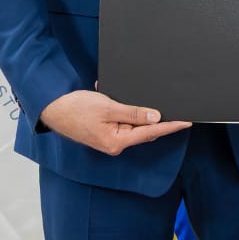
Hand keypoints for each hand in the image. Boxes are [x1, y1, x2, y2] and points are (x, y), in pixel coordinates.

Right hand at [39, 89, 191, 155]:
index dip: (170, 126)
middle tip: (169, 103)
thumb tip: (156, 117)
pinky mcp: (104, 131)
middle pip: (143, 129)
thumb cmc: (75, 109)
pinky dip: (121, 108)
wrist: (52, 109)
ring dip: (133, 109)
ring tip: (123, 96)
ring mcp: (110, 138)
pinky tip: (111, 95)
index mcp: (117, 141)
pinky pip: (120, 120)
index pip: (151, 132)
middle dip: (153, 116)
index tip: (186, 121)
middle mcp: (115, 143)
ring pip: (132, 123)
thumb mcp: (108, 108)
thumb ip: (133, 113)